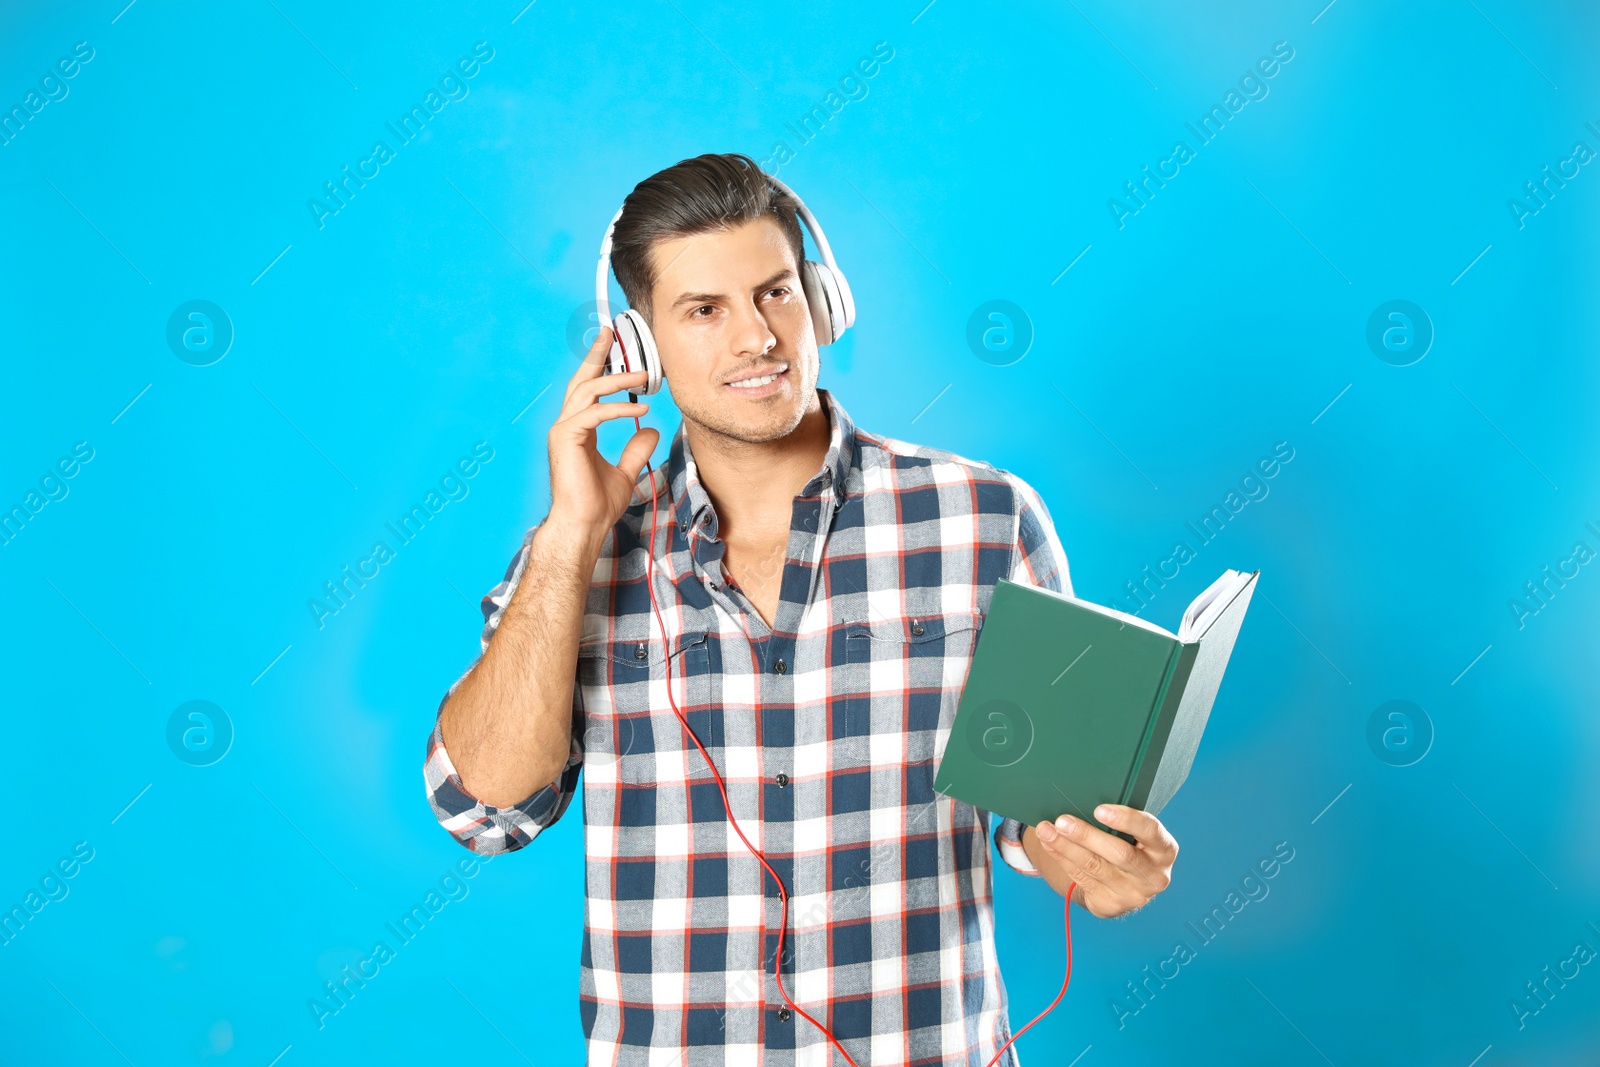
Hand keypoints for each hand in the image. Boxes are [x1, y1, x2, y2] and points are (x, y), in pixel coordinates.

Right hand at [546, 325, 659, 534]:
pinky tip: (640, 409)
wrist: (583, 525)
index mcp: (578, 430)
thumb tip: (650, 429)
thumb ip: (636, 450)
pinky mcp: (565, 438)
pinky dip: (618, 408)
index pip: (589, 391)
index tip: (612, 346)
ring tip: (645, 375)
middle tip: (612, 333)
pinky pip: (594, 413)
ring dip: (617, 379)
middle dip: (598, 355)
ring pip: (588, 392)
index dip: (600, 366)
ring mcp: (563, 430)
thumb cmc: (597, 504)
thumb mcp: (625, 472)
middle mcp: (567, 426)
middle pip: (582, 381)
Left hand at [1021, 804, 1178, 918]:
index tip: (1099, 809)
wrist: (1124, 884)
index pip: (1150, 831)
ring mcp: (1133, 894)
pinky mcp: (1110, 905)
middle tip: (1062, 820)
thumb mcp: (1134, 834)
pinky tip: (1049, 844)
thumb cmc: (1128, 845)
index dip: (1126, 820)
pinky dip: (1062, 858)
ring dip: (1065, 846)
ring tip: (1046, 830)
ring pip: (1095, 867)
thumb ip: (1120, 821)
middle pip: (1119, 853)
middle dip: (1086, 835)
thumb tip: (1082, 796)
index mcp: (1164, 850)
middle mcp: (1153, 875)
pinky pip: (1081, 878)